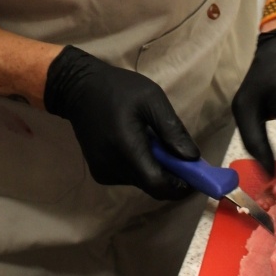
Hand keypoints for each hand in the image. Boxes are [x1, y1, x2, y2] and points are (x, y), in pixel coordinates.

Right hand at [44, 46, 199, 198]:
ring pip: (141, 183)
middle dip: (172, 178)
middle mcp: (112, 167)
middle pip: (151, 186)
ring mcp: (103, 172)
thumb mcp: (152, 99)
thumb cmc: (119, 89)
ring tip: (156, 144)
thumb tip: (192, 158)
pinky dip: (141, 168)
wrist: (78, 89)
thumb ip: (172, 130)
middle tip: (183, 159)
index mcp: (126, 147)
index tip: (196, 178)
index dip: (180, 187)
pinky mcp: (99, 172)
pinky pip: (129, 178)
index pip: (157, 184)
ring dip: (155, 171)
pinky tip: (138, 146)